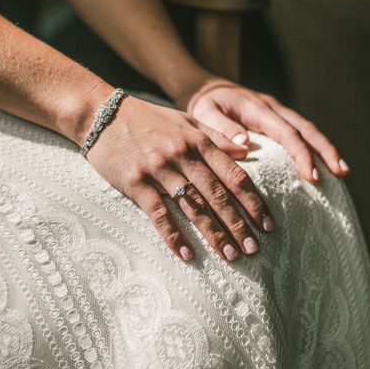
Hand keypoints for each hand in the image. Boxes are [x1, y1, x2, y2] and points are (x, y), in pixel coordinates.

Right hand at [85, 96, 274, 261]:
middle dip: (239, 223)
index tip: (267, 223)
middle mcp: (183, 155)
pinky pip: (159, 213)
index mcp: (199, 141)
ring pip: (193, 206)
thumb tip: (246, 151)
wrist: (102, 113)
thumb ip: (216, 137)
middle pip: (218, 194)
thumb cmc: (147, 119)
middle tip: (254, 248)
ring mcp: (159, 168)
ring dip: (214, 233)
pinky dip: (173, 236)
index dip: (253, 201)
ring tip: (230, 255)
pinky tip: (187, 254)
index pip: (235, 176)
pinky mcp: (136, 182)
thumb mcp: (186, 120)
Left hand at [177, 78, 348, 181]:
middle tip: (341, 172)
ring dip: (324, 148)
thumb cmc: (203, 103)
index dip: (301, 154)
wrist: (203, 86)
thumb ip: (222, 128)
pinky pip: (299, 130)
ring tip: (341, 170)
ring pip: (307, 128)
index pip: (287, 133)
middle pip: (306, 129)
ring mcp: (276, 111)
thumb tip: (245, 144)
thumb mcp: (204, 113)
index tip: (312, 175)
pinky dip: (313, 145)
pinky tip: (322, 161)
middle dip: (325, 151)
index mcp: (258, 109)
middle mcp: (272, 107)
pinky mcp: (274, 116)